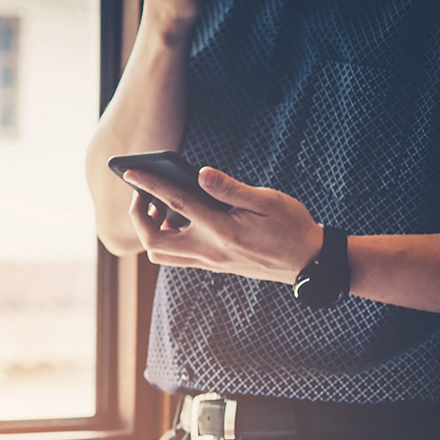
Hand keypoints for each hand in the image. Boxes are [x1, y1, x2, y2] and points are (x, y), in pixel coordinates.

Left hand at [123, 166, 324, 283]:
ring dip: (149, 231)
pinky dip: (165, 238)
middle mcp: (209, 251)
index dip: (149, 186)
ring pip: (161, 254)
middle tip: (141, 194)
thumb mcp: (266, 200)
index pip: (176, 204)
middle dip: (137, 218)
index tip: (130, 173)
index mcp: (222, 230)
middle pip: (153, 242)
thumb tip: (200, 173)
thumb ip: (230, 188)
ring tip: (157, 206)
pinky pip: (176, 257)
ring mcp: (209, 262)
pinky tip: (176, 219)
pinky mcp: (212, 266)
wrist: (308, 262)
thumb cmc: (291, 226)